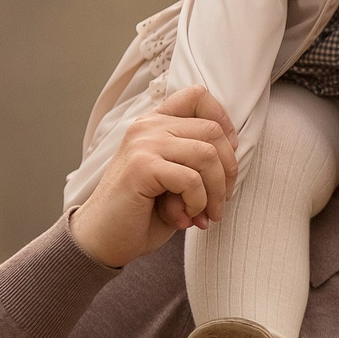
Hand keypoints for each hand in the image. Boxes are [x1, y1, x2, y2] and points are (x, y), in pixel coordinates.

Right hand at [67, 87, 239, 268]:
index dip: (224, 122)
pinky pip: (191, 178)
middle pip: (213, 130)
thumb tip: (235, 149)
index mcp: (155, 123)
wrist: (103, 240)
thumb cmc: (142, 212)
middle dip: (227, 170)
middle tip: (221, 201)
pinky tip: (186, 217)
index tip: (227, 158)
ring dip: (215, 192)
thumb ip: (196, 157)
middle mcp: (147, 126)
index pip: (198, 96)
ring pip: (207, 154)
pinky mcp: (142, 167)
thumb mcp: (175, 177)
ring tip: (206, 214)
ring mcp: (143, 143)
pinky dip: (198, 202)